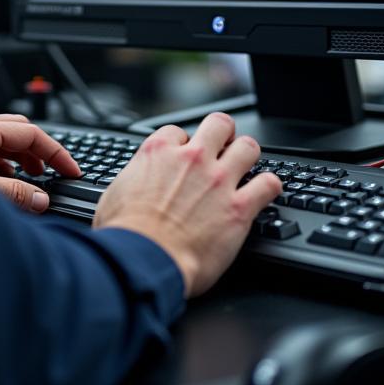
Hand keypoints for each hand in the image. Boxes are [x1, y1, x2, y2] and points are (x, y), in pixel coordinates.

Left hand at [0, 113, 80, 213]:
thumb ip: (16, 196)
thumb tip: (40, 199)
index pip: (31, 133)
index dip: (56, 152)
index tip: (71, 170)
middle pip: (16, 132)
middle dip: (39, 153)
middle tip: (54, 174)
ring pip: (0, 143)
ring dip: (19, 162)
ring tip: (30, 184)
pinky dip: (1, 168)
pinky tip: (2, 188)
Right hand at [93, 113, 281, 297]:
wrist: (144, 260)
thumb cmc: (125, 235)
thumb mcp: (114, 195)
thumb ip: (131, 182)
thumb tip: (129, 189)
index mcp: (158, 153)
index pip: (178, 132)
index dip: (182, 145)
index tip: (183, 158)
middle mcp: (192, 160)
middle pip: (220, 124)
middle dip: (224, 134)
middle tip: (223, 149)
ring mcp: (219, 181)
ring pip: (249, 147)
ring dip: (248, 155)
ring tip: (247, 167)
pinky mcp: (239, 208)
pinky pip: (269, 184)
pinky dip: (270, 186)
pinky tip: (265, 192)